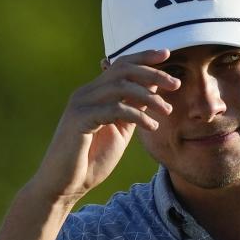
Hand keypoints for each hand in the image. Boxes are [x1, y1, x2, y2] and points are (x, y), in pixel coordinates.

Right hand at [28, 49, 179, 204]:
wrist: (64, 185)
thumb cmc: (91, 160)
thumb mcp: (120, 130)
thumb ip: (133, 108)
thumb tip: (152, 87)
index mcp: (94, 93)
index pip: (120, 65)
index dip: (144, 57)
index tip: (167, 54)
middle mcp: (85, 93)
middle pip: (122, 69)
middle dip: (152, 72)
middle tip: (175, 84)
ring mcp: (80, 105)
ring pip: (120, 86)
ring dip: (148, 96)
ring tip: (165, 111)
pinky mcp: (79, 120)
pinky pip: (114, 109)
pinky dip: (137, 115)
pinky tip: (152, 126)